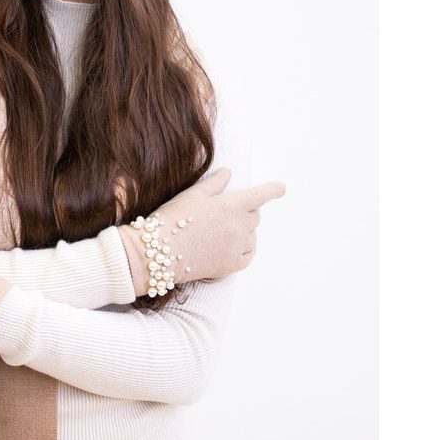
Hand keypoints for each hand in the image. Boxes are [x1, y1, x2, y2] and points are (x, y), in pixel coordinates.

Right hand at [118, 168, 286, 294]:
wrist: (157, 252)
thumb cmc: (172, 218)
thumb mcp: (192, 194)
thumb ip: (215, 183)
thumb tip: (228, 173)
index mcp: (231, 205)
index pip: (261, 195)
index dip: (273, 190)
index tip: (282, 188)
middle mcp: (239, 227)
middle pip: (254, 216)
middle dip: (246, 212)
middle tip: (225, 214)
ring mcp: (236, 248)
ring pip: (252, 236)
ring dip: (244, 231)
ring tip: (221, 232)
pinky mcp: (230, 265)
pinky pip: (248, 255)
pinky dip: (244, 249)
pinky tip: (231, 247)